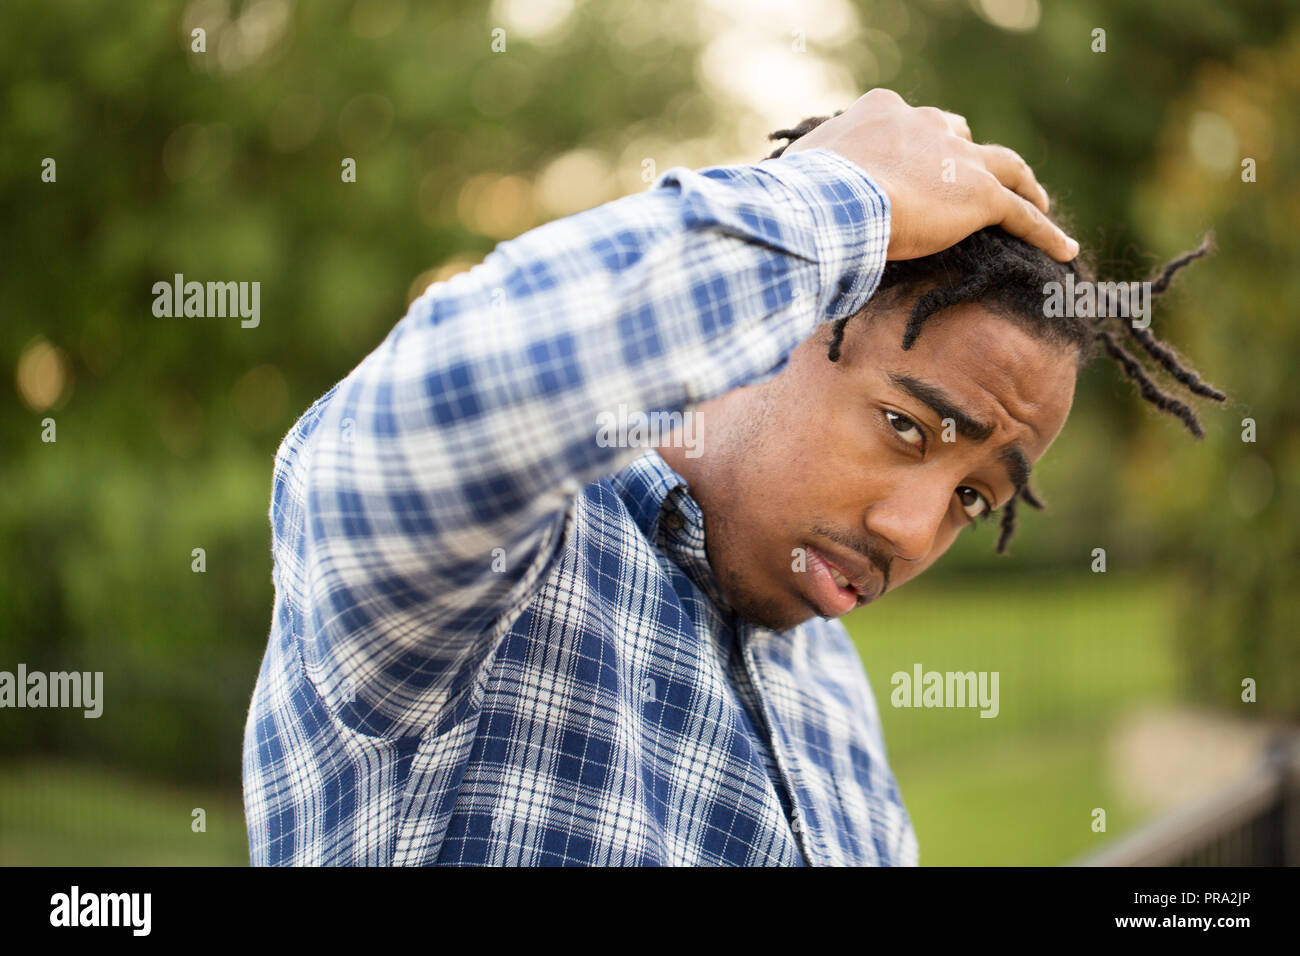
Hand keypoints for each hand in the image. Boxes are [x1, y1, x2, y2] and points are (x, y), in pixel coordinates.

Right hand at [783, 89, 1078, 261]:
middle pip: (961, 136)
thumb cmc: (802, 194)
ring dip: (1023, 184)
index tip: (917, 162)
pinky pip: (1021, 215)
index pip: (909, 124)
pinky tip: (1064, 250)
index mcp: (883, 112)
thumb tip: (784, 199)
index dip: (918, 144)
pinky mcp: (980, 197)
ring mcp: (958, 159)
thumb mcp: (801, 173)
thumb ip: (810, 177)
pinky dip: (1044, 232)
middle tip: (977, 177)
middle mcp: (926, 124)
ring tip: (1039, 201)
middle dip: (970, 156)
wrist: (832, 203)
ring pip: (1006, 166)